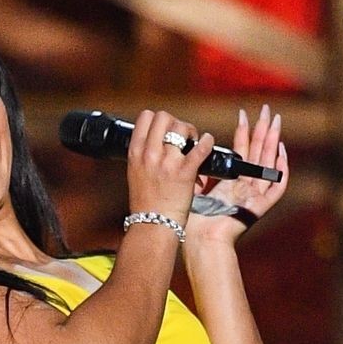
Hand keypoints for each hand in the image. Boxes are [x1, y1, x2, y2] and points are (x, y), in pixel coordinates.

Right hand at [125, 109, 215, 230]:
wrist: (153, 227)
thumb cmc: (146, 205)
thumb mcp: (135, 174)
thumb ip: (144, 155)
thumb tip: (159, 140)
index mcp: (135, 154)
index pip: (145, 118)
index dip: (158, 119)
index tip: (165, 129)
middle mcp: (150, 155)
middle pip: (164, 117)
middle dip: (175, 122)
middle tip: (181, 136)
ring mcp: (167, 163)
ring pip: (182, 127)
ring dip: (191, 131)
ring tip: (193, 143)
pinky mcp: (185, 172)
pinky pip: (201, 146)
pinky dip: (207, 142)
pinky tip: (207, 143)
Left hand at [186, 102, 288, 245]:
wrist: (202, 243)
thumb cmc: (195, 224)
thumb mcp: (193, 192)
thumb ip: (197, 174)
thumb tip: (194, 154)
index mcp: (231, 183)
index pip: (242, 152)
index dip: (244, 133)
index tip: (243, 115)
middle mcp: (245, 187)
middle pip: (259, 153)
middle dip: (263, 130)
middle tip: (268, 110)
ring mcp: (255, 197)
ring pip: (269, 164)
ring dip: (273, 142)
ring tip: (275, 122)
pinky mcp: (260, 207)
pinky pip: (276, 187)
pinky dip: (281, 170)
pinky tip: (281, 152)